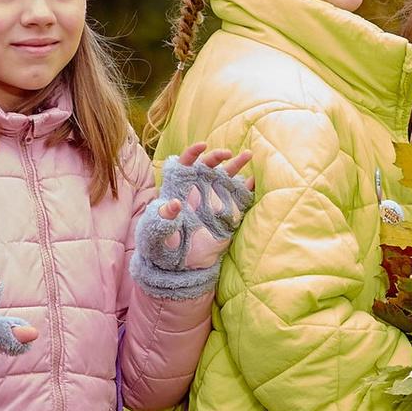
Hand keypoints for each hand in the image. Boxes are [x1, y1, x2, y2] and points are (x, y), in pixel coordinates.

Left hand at [133, 147, 256, 291]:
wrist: (175, 264)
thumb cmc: (159, 245)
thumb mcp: (155, 232)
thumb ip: (164, 217)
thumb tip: (174, 204)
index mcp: (178, 189)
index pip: (185, 164)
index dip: (193, 152)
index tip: (203, 145)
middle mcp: (197, 191)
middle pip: (208, 166)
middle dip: (218, 157)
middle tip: (229, 154)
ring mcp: (212, 201)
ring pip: (225, 177)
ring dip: (237, 165)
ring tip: (248, 154)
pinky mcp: (224, 215)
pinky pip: (238, 198)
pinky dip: (247, 189)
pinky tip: (255, 180)